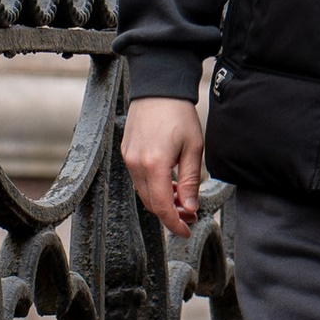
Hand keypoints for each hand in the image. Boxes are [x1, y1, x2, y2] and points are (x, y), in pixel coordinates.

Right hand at [123, 97, 205, 239]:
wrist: (158, 89)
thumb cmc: (179, 115)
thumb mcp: (193, 148)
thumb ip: (190, 181)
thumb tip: (190, 208)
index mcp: (154, 164)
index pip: (162, 206)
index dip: (174, 223)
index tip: (186, 231)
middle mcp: (136, 164)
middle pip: (151, 203)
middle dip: (170, 213)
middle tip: (190, 213)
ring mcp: (128, 159)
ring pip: (143, 193)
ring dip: (162, 200)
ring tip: (182, 196)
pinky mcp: (126, 153)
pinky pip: (138, 180)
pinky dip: (153, 187)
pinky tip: (169, 183)